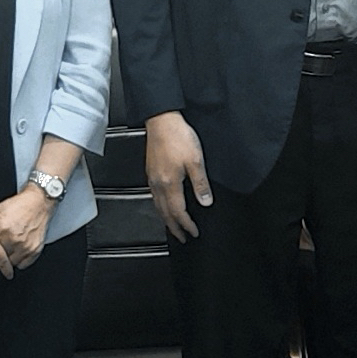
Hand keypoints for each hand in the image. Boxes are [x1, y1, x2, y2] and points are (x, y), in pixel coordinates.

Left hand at [0, 188, 55, 268]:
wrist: (38, 203)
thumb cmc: (18, 206)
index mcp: (1, 229)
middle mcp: (13, 239)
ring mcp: (25, 247)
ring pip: (10, 263)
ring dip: (7, 259)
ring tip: (7, 250)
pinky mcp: (34, 251)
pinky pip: (22, 265)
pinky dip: (18, 261)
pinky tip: (16, 252)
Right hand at [143, 112, 211, 240]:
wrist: (162, 120)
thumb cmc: (177, 136)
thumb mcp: (196, 160)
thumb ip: (201, 184)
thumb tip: (205, 202)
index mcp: (170, 184)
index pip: (179, 212)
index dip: (187, 225)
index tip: (193, 233)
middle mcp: (158, 184)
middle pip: (165, 213)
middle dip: (174, 228)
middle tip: (182, 238)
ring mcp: (153, 177)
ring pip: (158, 206)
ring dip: (166, 219)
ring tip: (173, 226)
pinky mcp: (151, 170)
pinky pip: (154, 196)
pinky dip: (160, 207)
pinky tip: (163, 204)